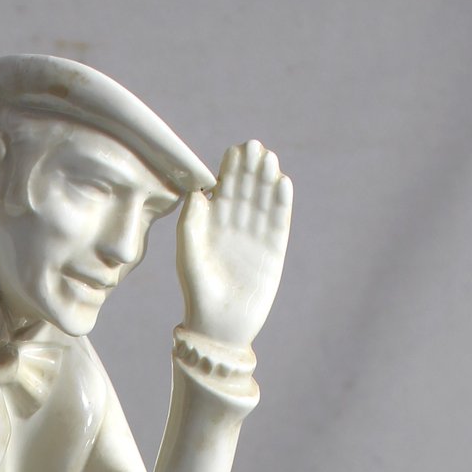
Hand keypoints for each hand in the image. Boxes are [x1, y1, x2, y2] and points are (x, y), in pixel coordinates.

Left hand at [177, 140, 291, 349]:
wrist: (218, 325)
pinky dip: (281, 203)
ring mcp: (256, 236)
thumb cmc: (197, 289)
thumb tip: (198, 190)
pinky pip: (279, 222)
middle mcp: (236, 225)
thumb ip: (191, 221)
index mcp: (214, 222)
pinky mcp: (274, 250)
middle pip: (247, 188)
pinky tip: (283, 184)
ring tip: (269, 160)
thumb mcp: (188, 252)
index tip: (235, 150)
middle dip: (252, 167)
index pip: (225, 186)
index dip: (231, 168)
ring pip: (264, 200)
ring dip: (267, 180)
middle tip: (256, 147)